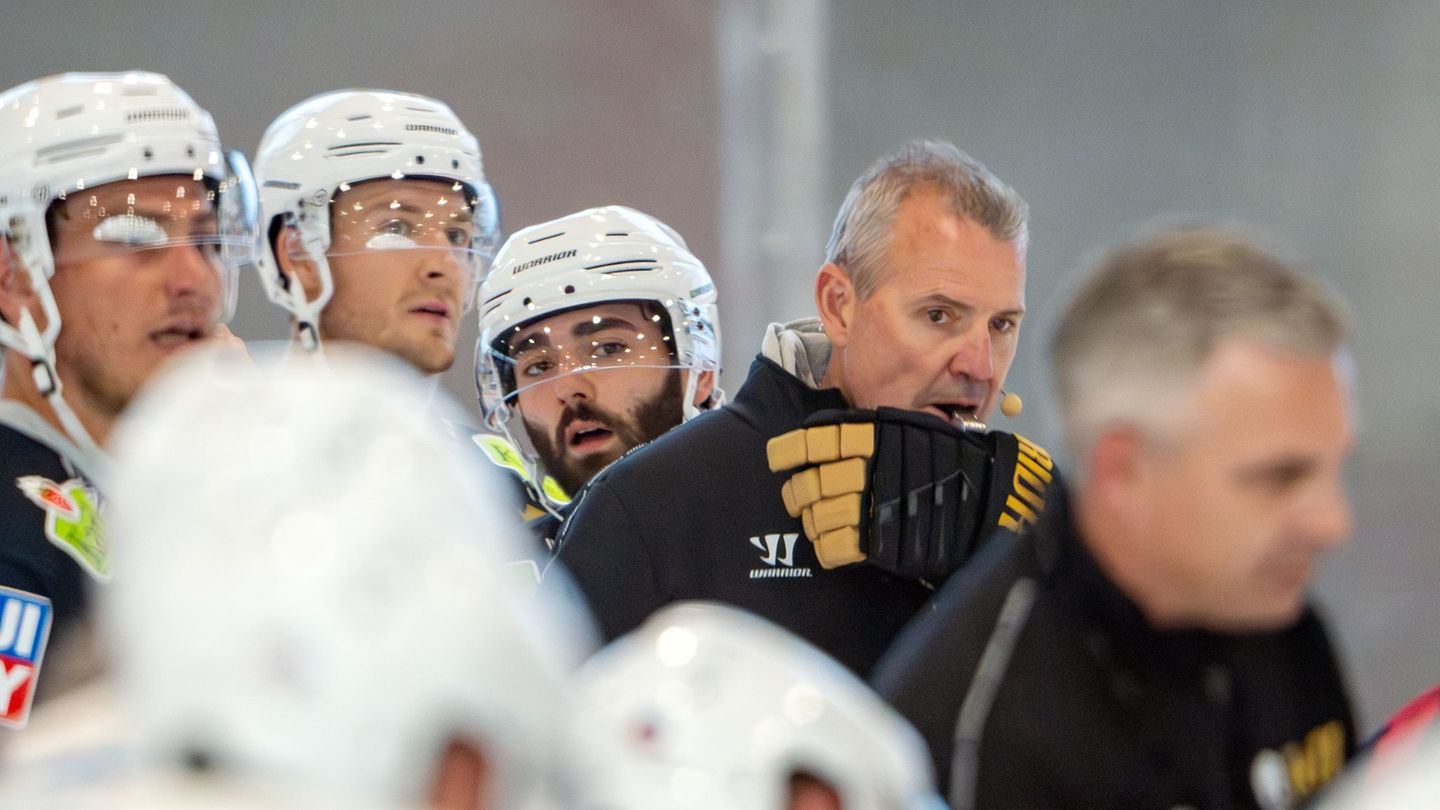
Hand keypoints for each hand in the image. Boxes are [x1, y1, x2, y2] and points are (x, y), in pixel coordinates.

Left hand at [766, 407, 1054, 581]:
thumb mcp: (912, 427)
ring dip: (815, 524)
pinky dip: (829, 550)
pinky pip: (833, 548)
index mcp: (871, 433)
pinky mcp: (878, 540)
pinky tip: (836, 547)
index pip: (812, 440)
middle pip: (807, 484)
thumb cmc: (952, 460)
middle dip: (798, 494)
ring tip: (823, 524)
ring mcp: (870, 504)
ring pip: (816, 518)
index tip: (779, 458)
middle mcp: (865, 466)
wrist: (992, 496)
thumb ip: (872, 432)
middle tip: (802, 498)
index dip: (788, 451)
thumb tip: (829, 440)